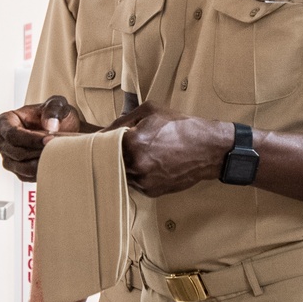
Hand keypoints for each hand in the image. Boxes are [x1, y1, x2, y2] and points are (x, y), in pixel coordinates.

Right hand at [0, 96, 79, 181]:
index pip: (12, 134)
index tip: (50, 139)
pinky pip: (28, 176)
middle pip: (17, 153)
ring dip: (42, 163)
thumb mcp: (56, 104)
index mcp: (3, 122)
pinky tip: (55, 162)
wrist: (61, 129)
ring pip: (22, 168)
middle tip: (60, 148)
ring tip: (58, 155)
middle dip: (39, 151)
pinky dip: (42, 171)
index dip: (31, 139)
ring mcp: (8, 158)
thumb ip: (53, 110)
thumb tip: (50, 126)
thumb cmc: (53, 114)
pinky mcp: (18, 172)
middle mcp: (1, 142)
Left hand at [111, 102, 230, 196]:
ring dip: (125, 165)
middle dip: (111, 153)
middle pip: (109, 160)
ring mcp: (144, 179)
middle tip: (121, 146)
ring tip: (141, 154)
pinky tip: (149, 164)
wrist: (207, 148)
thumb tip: (102, 131)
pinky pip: (134, 183)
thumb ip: (122, 120)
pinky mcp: (151, 191)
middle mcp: (136, 163)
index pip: (103, 144)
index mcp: (132, 141)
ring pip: (121, 173)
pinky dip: (137, 174)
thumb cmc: (180, 126)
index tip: (95, 141)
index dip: (101, 141)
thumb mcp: (150, 111)